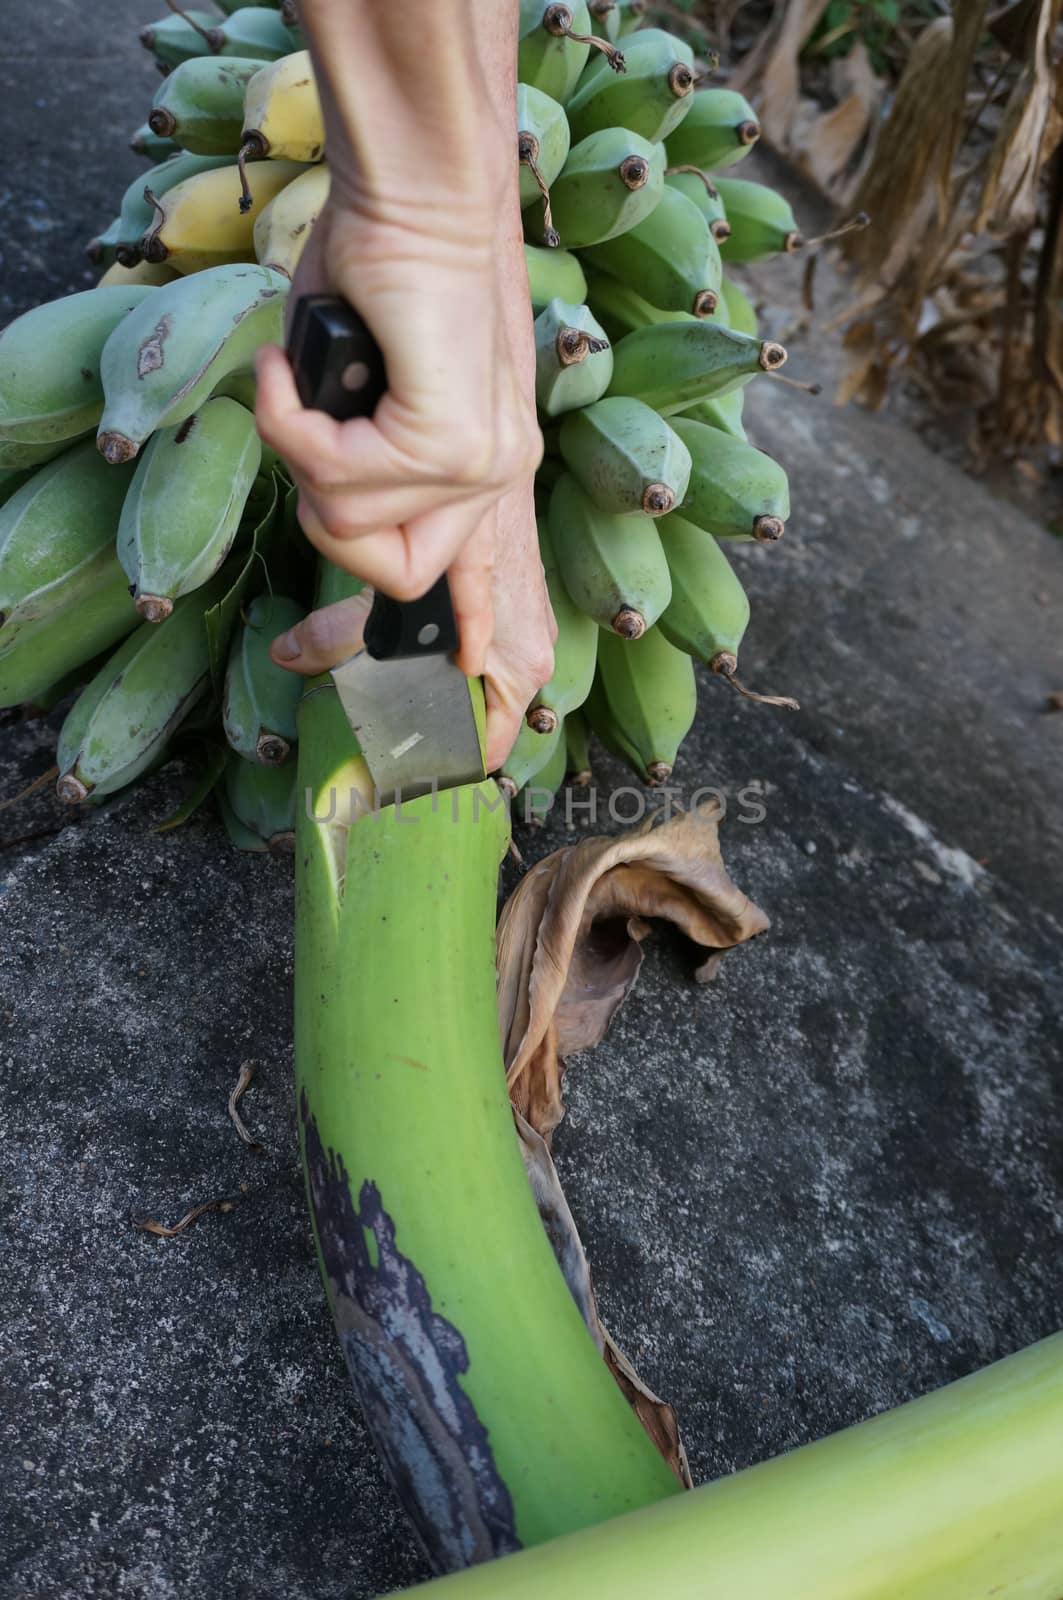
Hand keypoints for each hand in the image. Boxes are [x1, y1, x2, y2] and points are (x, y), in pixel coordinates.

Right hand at [254, 188, 542, 679]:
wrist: (413, 186)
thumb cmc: (380, 266)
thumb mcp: (360, 384)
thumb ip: (356, 454)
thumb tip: (328, 494)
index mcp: (484, 461)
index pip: (476, 571)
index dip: (466, 625)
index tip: (464, 670)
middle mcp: (497, 473)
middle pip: (393, 576)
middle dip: (325, 515)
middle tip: (303, 427)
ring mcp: (480, 464)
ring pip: (347, 525)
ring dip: (298, 448)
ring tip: (303, 374)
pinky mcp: (450, 441)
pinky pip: (334, 475)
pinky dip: (290, 418)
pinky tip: (293, 363)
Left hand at [269, 473, 555, 774]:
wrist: (484, 460)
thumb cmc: (456, 529)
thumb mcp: (394, 594)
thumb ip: (340, 636)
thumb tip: (284, 656)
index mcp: (517, 672)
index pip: (485, 751)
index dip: (438, 766)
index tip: (393, 770)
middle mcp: (532, 661)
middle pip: (480, 723)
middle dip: (431, 730)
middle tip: (375, 737)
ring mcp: (530, 634)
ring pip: (480, 688)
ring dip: (439, 694)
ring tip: (385, 699)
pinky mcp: (518, 608)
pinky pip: (483, 654)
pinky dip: (448, 660)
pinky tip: (410, 655)